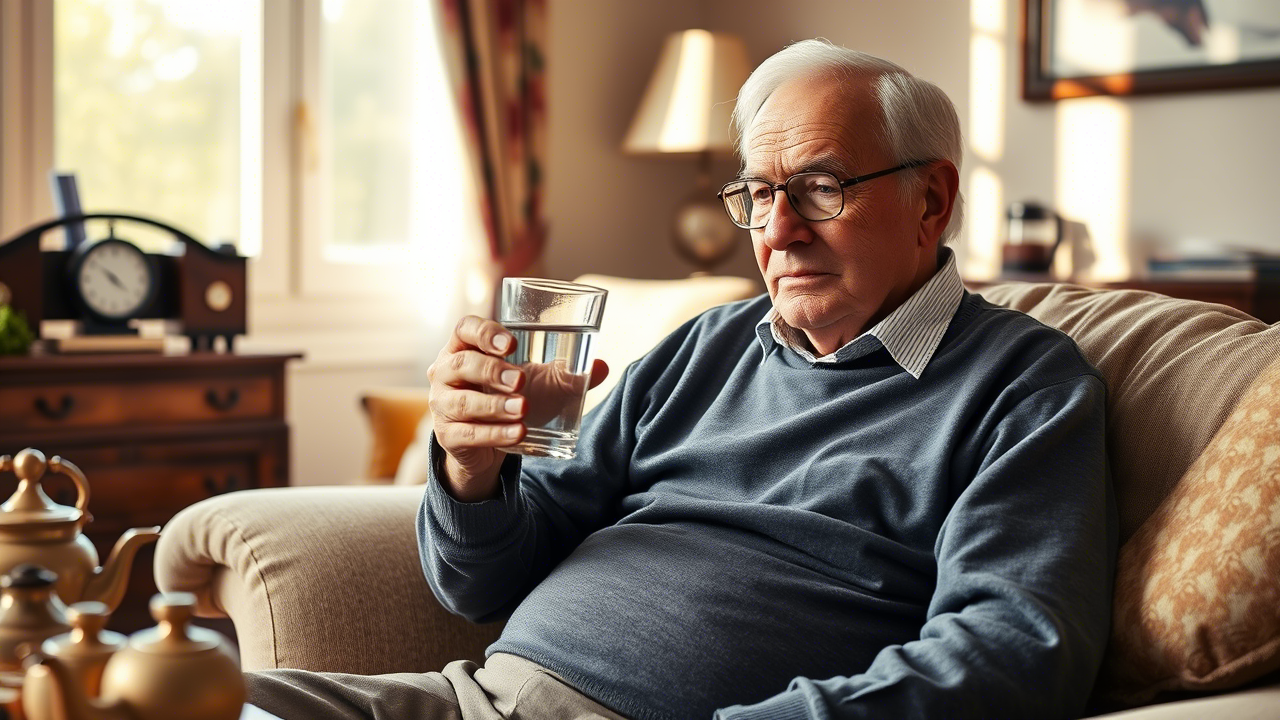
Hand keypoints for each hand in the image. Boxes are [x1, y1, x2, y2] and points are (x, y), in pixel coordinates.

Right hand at [428, 316, 607, 501]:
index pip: (464, 329)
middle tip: (521, 380)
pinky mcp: (447, 436)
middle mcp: (444, 373)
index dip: (485, 333)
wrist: (489, 446)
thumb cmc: (509, 399)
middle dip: (492, 370)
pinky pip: (468, 434)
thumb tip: (602, 366)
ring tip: (523, 408)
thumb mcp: (538, 383)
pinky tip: (518, 433)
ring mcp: (441, 406)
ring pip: (462, 401)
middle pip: (460, 363)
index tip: (513, 345)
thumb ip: (567, 374)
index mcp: (463, 348)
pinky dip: (495, 433)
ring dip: (494, 405)